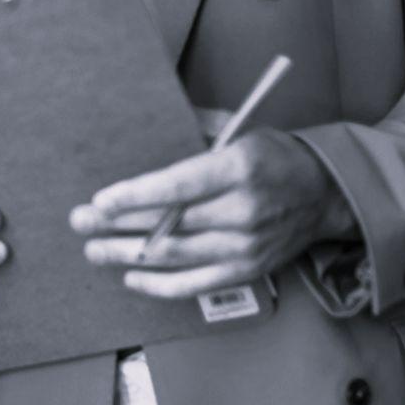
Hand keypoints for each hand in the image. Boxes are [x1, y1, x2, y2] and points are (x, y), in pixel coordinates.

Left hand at [68, 127, 354, 297]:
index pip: (179, 187)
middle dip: (117, 225)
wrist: (325, 195)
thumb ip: (195, 128)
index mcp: (239, 170)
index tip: (101, 201)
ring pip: (175, 257)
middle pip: (169, 224)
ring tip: (93, 249)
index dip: (136, 196)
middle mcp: (243, 212)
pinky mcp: (247, 270)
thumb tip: (147, 118)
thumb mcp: (240, 129)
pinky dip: (160, 286)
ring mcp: (245, 247)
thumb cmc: (274, 157)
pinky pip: (196, 286)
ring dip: (127, 255)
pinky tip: (131, 277)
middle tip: (79, 221)